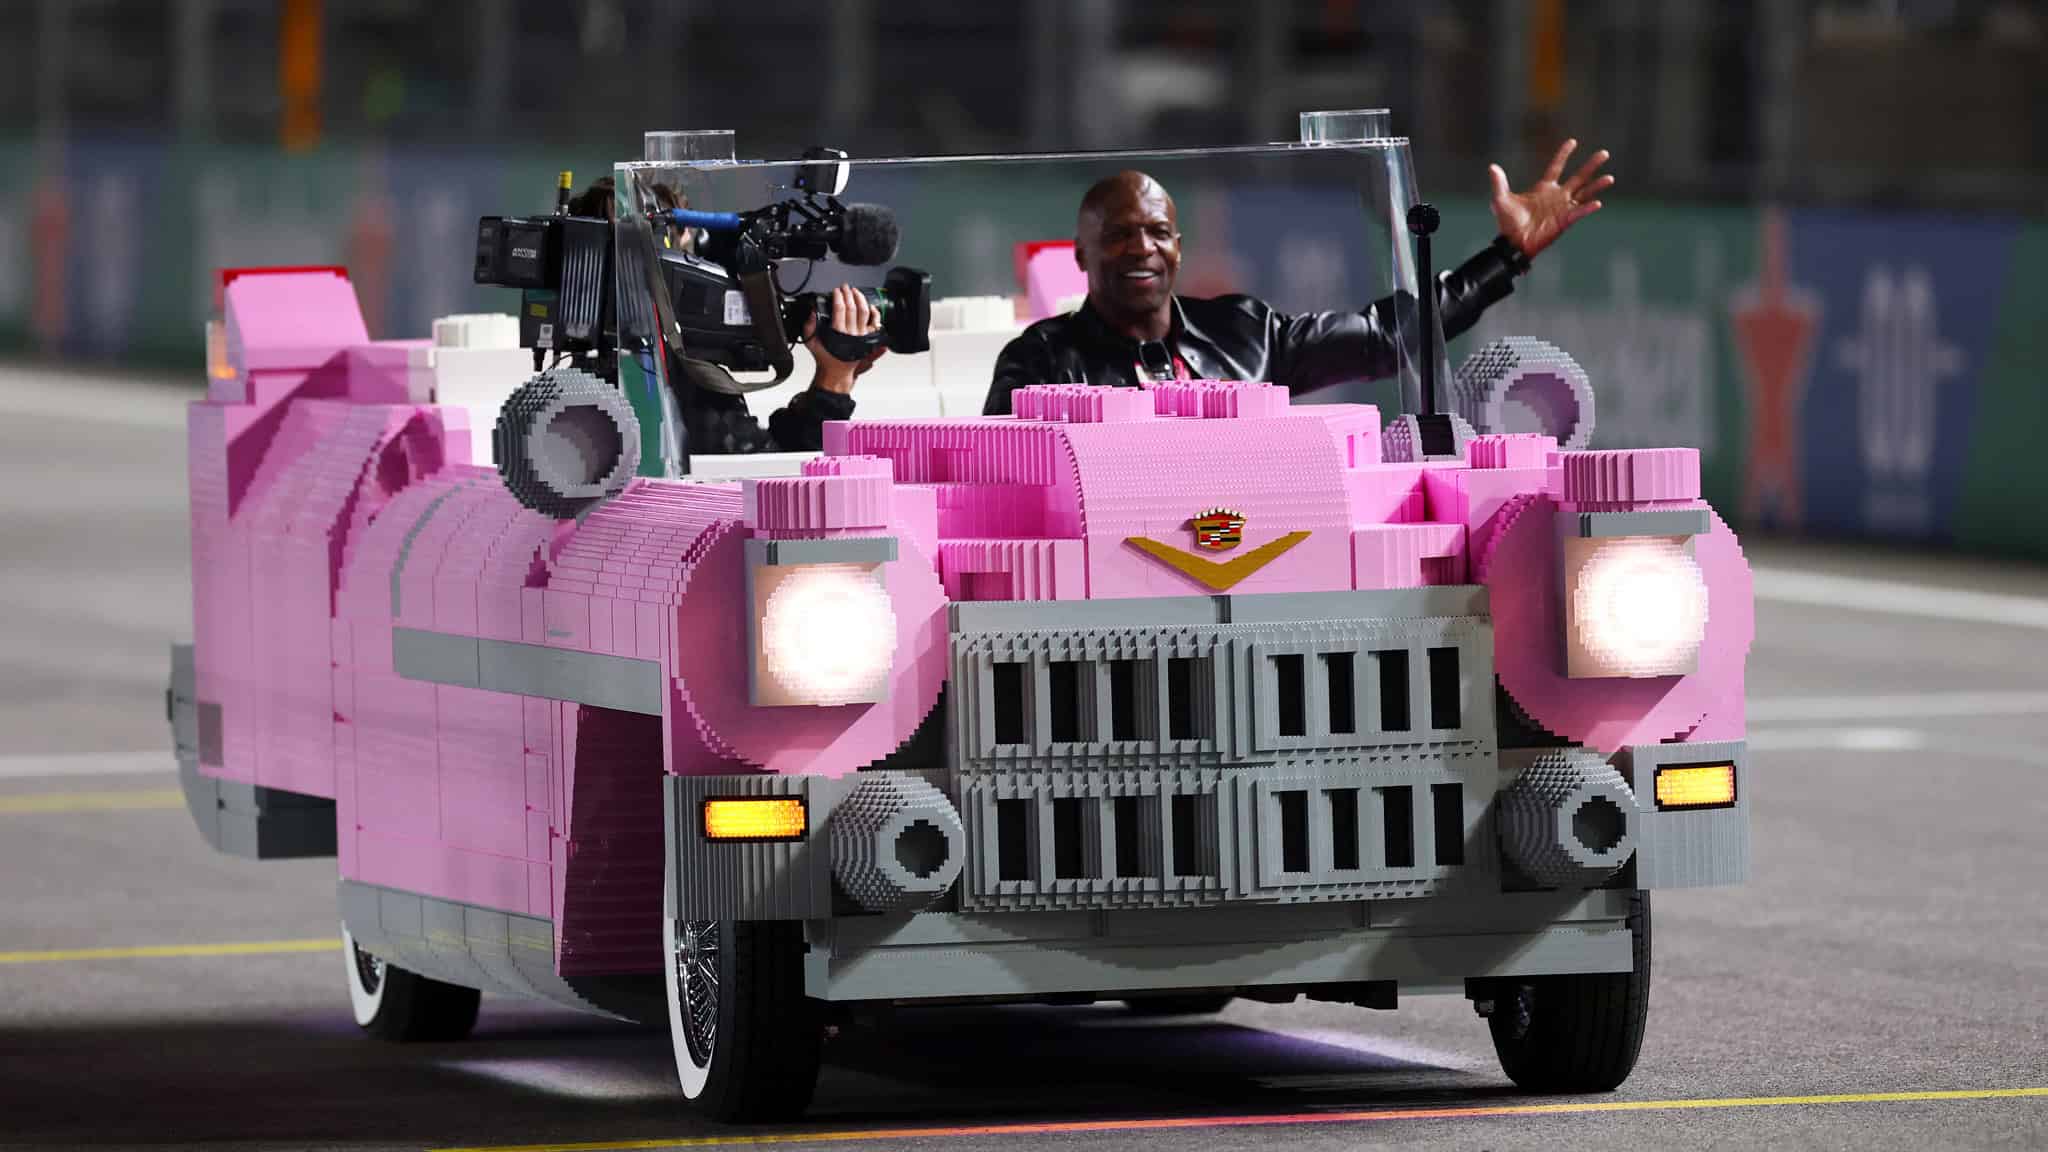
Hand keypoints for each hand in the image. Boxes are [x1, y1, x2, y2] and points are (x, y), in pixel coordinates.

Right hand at [804, 283, 885, 394]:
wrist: (837, 372)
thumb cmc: (826, 358)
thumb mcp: (811, 343)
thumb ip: (809, 327)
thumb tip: (812, 312)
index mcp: (838, 333)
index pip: (840, 309)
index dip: (838, 297)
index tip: (836, 291)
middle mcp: (851, 334)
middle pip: (852, 308)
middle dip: (848, 294)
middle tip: (845, 287)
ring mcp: (861, 336)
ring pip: (865, 313)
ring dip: (860, 299)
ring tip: (856, 291)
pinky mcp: (868, 339)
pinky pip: (875, 324)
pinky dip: (875, 313)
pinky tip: (871, 306)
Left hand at [1489, 139, 1613, 259]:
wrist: (1512, 243)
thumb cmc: (1507, 223)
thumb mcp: (1500, 200)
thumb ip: (1499, 183)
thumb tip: (1492, 167)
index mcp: (1543, 188)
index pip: (1556, 167)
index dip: (1563, 154)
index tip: (1572, 142)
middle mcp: (1557, 196)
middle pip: (1578, 177)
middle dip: (1591, 165)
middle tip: (1604, 153)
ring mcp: (1563, 208)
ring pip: (1585, 193)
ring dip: (1597, 185)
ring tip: (1610, 178)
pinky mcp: (1565, 221)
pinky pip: (1579, 212)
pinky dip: (1588, 208)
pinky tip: (1597, 203)